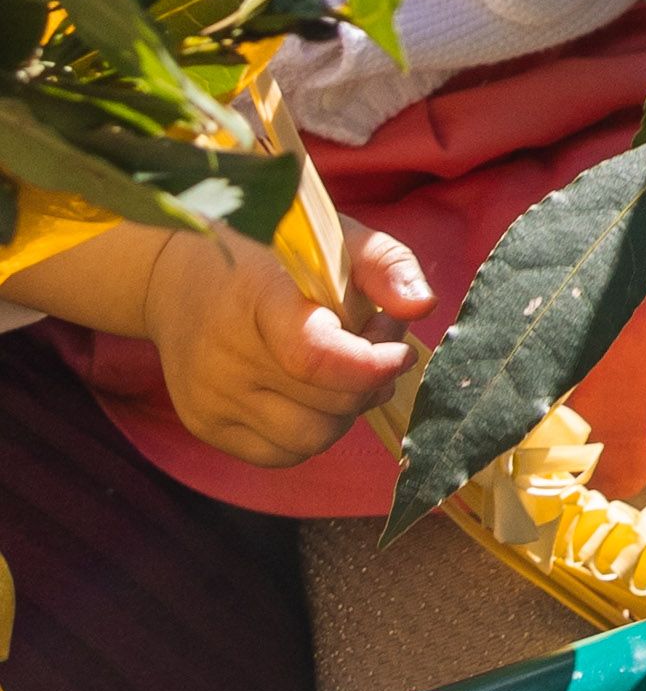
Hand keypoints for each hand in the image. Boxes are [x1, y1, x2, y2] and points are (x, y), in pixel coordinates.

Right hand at [12, 208, 432, 467]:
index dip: (370, 365)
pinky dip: (311, 430)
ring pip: (310, 438)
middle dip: (369, 380)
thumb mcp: (333, 237)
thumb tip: (422, 306)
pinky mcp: (204, 426)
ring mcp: (210, 398)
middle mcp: (226, 358)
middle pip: (326, 406)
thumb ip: (385, 265)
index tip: (397, 349)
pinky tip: (311, 392)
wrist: (179, 275)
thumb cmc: (270, 252)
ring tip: (345, 369)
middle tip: (375, 344)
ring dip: (345, 410)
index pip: (314, 357)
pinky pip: (281, 454)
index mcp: (257, 300)